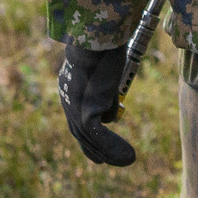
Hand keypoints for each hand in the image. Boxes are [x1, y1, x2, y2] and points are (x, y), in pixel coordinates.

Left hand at [58, 44, 136, 166]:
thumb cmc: (103, 44)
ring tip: (129, 160)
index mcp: (67, 87)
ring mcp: (75, 105)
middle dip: (94, 150)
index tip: (95, 151)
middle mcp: (68, 99)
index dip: (86, 137)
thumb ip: (105, 91)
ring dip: (110, 152)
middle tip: (107, 162)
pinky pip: (99, 134)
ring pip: (90, 137)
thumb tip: (112, 114)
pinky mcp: (86, 109)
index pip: (75, 119)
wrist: (95, 34)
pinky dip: (113, 147)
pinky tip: (129, 156)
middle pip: (79, 133)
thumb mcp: (103, 70)